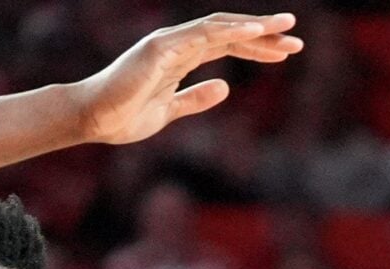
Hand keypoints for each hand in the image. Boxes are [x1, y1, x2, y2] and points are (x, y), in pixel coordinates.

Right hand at [69, 13, 302, 146]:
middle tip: (296, 37)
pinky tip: (254, 30)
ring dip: (254, 27)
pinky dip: (229, 31)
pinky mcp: (161, 48)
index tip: (284, 53)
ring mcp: (169, 43)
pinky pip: (202, 35)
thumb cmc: (125, 116)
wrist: (94, 119)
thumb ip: (195, 99)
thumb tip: (225, 87)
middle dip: (263, 34)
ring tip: (284, 29)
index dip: (256, 47)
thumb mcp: (170, 111)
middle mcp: (178, 44)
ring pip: (219, 28)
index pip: (226, 45)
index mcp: (181, 58)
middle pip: (228, 32)